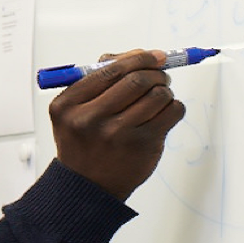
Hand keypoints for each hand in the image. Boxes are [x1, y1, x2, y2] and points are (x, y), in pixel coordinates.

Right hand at [49, 48, 189, 200]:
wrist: (87, 187)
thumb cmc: (84, 143)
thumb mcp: (74, 110)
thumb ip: (99, 79)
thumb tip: (141, 54)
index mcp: (69, 105)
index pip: (110, 69)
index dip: (139, 58)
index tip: (155, 56)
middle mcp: (91, 119)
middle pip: (137, 80)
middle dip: (156, 73)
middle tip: (160, 76)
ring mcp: (118, 135)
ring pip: (159, 95)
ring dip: (165, 90)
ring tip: (160, 97)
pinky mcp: (143, 147)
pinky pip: (172, 113)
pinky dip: (174, 107)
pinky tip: (164, 113)